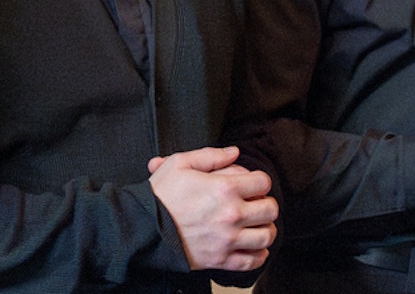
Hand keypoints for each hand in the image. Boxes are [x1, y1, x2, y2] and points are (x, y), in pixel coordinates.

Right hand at [147, 146, 276, 271]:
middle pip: (270, 209)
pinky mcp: (222, 259)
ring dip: (265, 229)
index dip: (258, 180)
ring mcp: (228, 239)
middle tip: (255, 203)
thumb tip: (233, 153)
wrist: (144, 228)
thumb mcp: (179, 164)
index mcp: (223, 188)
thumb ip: (210, 156)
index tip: (251, 184)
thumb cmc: (159, 196)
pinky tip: (252, 246)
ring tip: (255, 225)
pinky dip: (258, 255)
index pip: (263, 182)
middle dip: (265, 203)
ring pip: (266, 236)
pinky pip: (253, 261)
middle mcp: (231, 214)